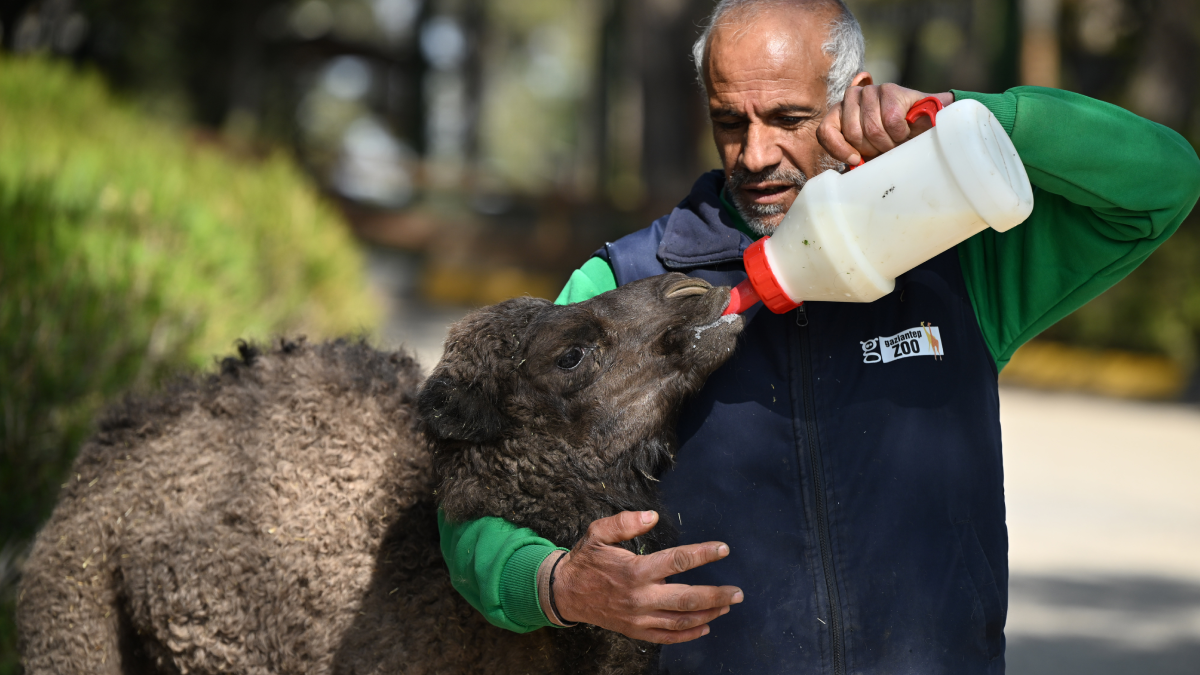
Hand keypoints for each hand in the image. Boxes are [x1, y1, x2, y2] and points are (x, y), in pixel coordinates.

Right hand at [542, 510, 742, 643]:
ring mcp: (639, 618)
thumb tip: (652, 517)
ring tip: (726, 605)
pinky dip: (689, 634)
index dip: (703, 554)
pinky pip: (668, 637)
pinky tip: (705, 625)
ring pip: (681, 620)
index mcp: (635, 570)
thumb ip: (624, 522)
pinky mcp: (635, 631)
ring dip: (708, 613)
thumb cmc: (585, 561)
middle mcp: (640, 597)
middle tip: (738, 592)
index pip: (677, 561)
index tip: (723, 549)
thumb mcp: (598, 533)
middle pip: (687, 598)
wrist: (565, 593)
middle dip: (717, 595)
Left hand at [818, 84, 954, 165]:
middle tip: (886, 148)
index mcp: (840, 112)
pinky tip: (905, 130)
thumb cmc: (892, 139)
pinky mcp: (889, 89)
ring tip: (897, 139)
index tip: (855, 160)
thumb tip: (850, 164)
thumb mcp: (868, 149)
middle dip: (872, 148)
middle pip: (853, 133)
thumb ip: (853, 154)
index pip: (826, 131)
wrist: (925, 122)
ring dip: (889, 141)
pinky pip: (891, 120)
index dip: (839, 149)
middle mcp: (852, 97)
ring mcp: (870, 90)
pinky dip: (900, 132)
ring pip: (872, 128)